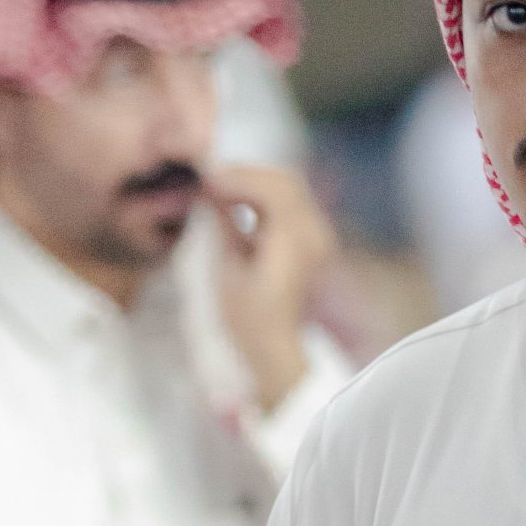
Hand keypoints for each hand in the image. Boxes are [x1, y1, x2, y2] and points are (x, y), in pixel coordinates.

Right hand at [204, 163, 336, 414]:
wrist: (277, 350)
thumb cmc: (248, 320)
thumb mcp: (227, 269)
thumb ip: (222, 224)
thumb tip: (210, 193)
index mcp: (295, 241)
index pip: (271, 186)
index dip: (236, 176)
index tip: (206, 180)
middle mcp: (314, 235)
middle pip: (285, 181)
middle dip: (247, 175)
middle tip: (212, 181)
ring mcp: (318, 238)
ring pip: (290, 190)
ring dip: (255, 185)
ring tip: (221, 192)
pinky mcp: (313, 244)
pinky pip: (291, 206)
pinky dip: (264, 199)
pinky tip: (239, 206)